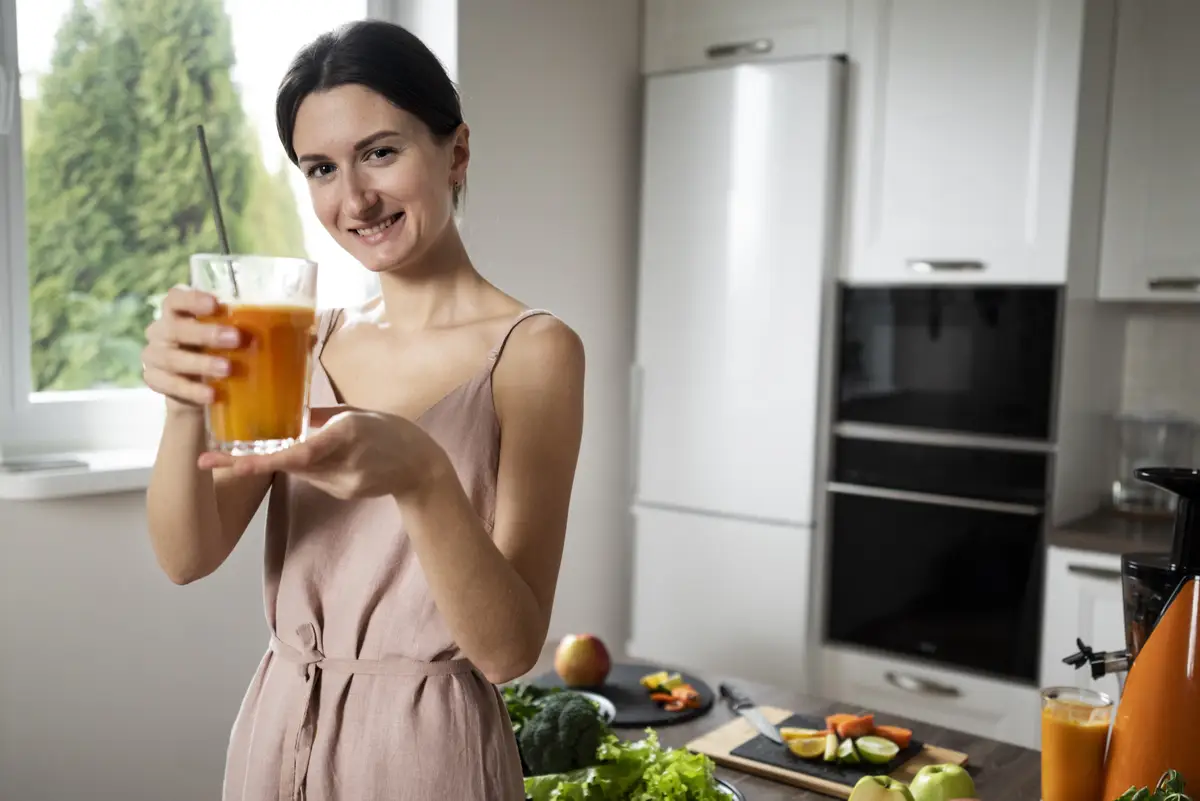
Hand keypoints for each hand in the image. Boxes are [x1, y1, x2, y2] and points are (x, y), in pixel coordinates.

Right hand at [141, 285, 240, 410]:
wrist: (198, 388)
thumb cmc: (219, 351)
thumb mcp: (231, 336)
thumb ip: (248, 328)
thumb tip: (296, 328)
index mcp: (178, 312)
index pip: (176, 298)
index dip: (192, 299)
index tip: (216, 304)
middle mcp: (162, 330)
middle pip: (175, 328)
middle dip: (206, 333)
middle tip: (235, 338)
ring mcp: (154, 355)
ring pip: (172, 358)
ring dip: (201, 363)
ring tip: (227, 369)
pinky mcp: (155, 380)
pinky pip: (170, 385)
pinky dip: (193, 391)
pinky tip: (212, 395)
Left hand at [197, 406, 449, 499]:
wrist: (422, 465)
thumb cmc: (390, 431)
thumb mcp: (357, 414)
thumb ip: (322, 417)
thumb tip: (289, 410)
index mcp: (349, 433)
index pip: (300, 452)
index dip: (265, 459)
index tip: (234, 461)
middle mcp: (346, 461)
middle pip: (290, 464)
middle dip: (250, 461)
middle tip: (209, 459)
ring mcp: (347, 481)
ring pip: (300, 470)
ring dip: (281, 459)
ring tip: (266, 451)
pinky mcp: (347, 492)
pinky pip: (314, 477)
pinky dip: (307, 466)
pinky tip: (319, 458)